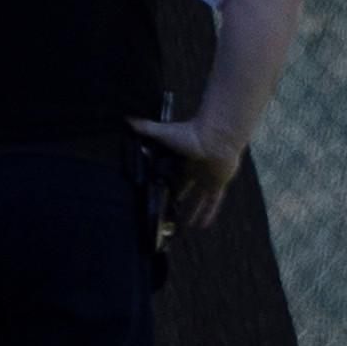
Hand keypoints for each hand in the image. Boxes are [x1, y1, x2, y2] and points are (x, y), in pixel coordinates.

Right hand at [128, 117, 242, 228]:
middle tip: (172, 211)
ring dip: (194, 211)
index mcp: (184, 159)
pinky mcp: (218, 184)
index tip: (161, 194)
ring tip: (187, 225)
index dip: (169, 184)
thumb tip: (128, 119)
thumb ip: (146, 128)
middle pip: (187, 188)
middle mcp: (197, 170)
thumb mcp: (163, 133)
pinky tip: (202, 226)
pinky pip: (213, 202)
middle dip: (180, 199)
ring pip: (200, 198)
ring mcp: (209, 178)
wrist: (216, 137)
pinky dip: (208, 214)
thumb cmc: (191, 133)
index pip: (174, 174)